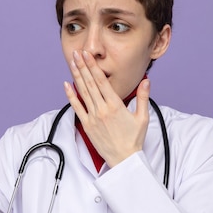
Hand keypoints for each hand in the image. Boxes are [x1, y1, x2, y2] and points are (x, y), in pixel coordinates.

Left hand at [63, 50, 149, 166]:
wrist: (124, 159)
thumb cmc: (134, 139)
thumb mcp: (142, 117)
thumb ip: (143, 97)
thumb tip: (146, 81)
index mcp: (116, 105)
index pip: (102, 81)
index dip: (93, 67)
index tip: (87, 56)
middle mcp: (102, 110)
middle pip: (90, 83)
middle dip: (82, 66)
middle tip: (77, 53)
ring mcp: (93, 117)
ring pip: (83, 92)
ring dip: (76, 76)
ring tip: (72, 63)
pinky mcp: (87, 125)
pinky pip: (77, 108)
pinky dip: (71, 96)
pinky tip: (66, 85)